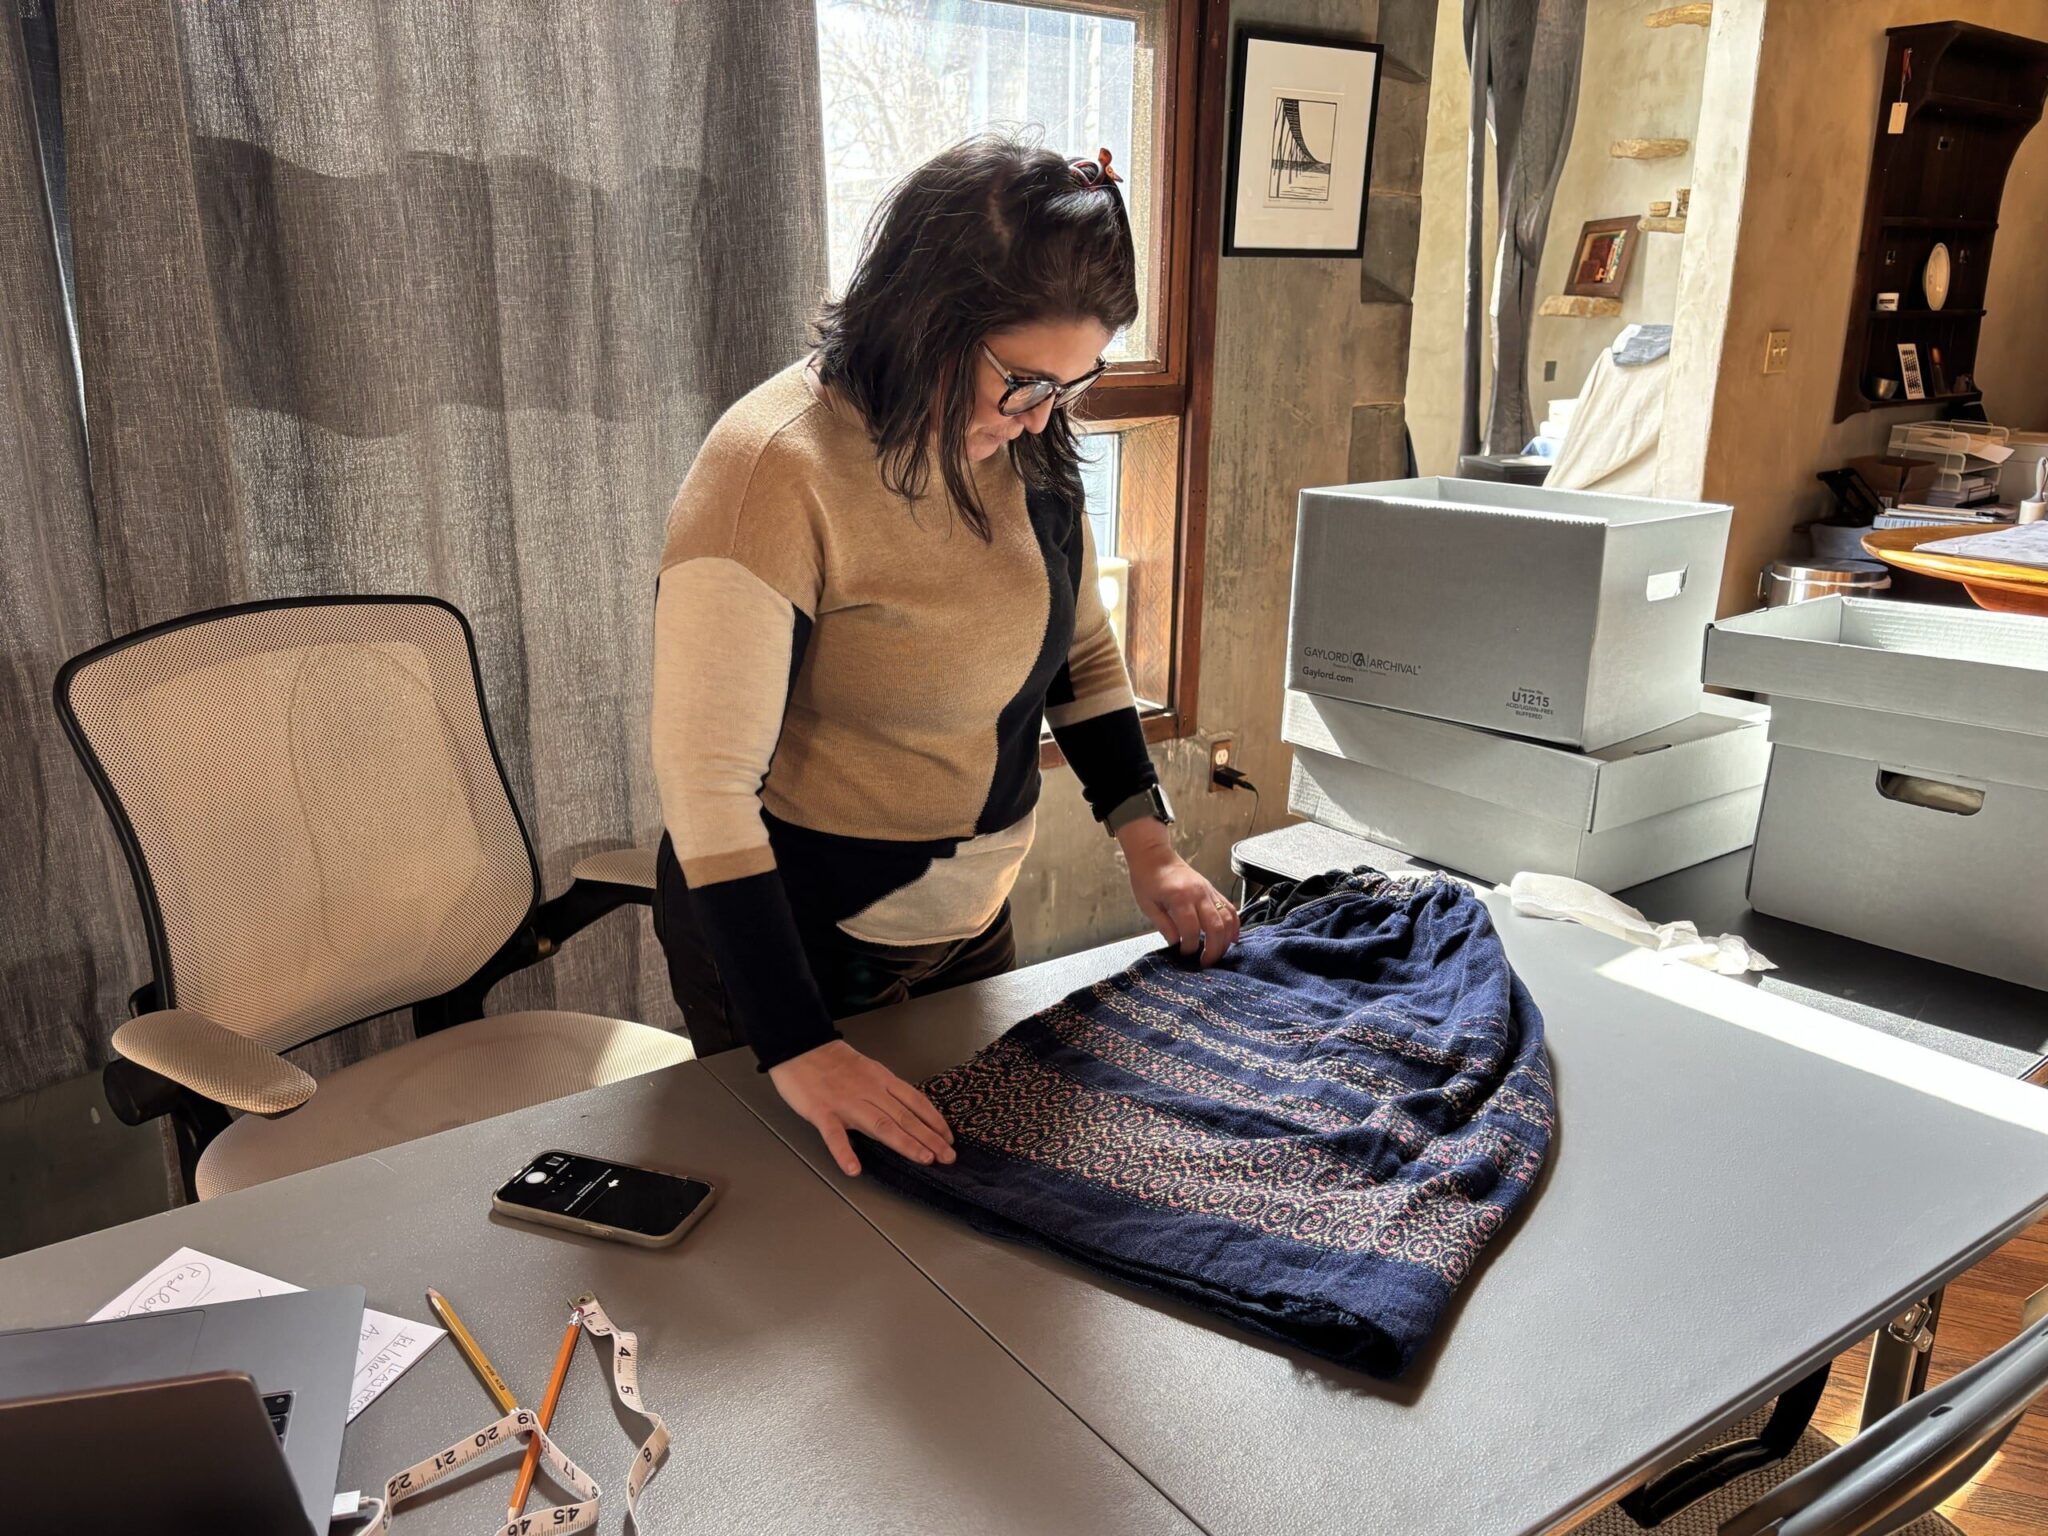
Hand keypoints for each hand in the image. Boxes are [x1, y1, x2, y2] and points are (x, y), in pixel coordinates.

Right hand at [767, 1040, 954, 1176]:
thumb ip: (884, 1090)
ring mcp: (846, 1103)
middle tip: (948, 1157)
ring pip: (881, 1125)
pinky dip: (844, 1152)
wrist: (799, 1046)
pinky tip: (854, 1169)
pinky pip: (834, 1135)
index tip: (949, 1138)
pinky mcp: (822, 1112)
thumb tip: (906, 1110)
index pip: (915, 1101)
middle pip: (904, 1116)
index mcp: (881, 1080)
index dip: (934, 1120)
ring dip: (905, 1143)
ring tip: (923, 1159)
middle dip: (929, 1137)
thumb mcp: (867, 1070)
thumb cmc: (831, 1061)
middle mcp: (869, 1092)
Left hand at [1118, 818, 1239, 965]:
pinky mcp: (1213, 890)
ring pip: (1227, 918)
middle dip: (1213, 949)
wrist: (1154, 855)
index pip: (1191, 929)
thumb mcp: (1147, 905)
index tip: (1184, 956)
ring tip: (1217, 955)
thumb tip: (1177, 945)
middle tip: (1206, 964)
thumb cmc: (1147, 880)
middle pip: (1215, 926)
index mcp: (1180, 897)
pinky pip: (1229, 908)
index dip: (1189, 947)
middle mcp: (1199, 894)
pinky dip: (1234, 925)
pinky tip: (1232, 939)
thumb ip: (1164, 926)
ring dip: (1225, 940)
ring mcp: (1208, 891)